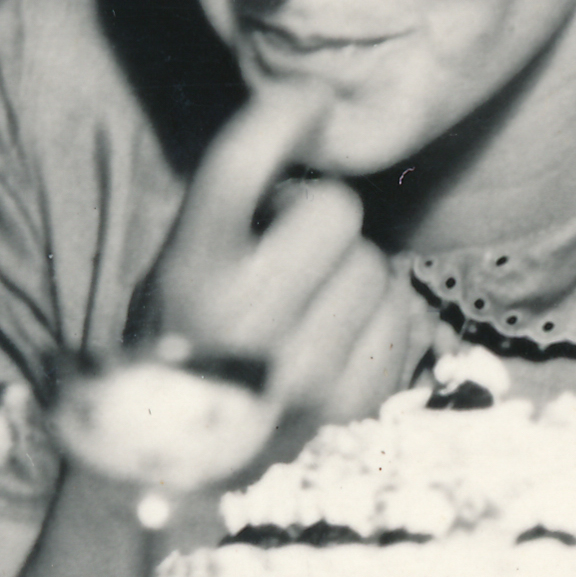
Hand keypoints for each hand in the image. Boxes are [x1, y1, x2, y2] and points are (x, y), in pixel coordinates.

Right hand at [136, 80, 412, 433]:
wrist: (173, 477)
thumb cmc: (177, 349)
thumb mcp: (172, 272)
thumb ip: (228, 212)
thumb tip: (310, 124)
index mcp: (188, 276)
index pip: (240, 163)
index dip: (281, 112)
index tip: (306, 99)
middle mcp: (246, 323)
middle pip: (335, 208)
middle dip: (316, 220)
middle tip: (283, 254)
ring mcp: (306, 373)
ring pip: (378, 265)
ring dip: (350, 276)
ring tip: (304, 312)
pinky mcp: (353, 409)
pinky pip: (402, 318)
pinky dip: (377, 324)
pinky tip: (333, 347)